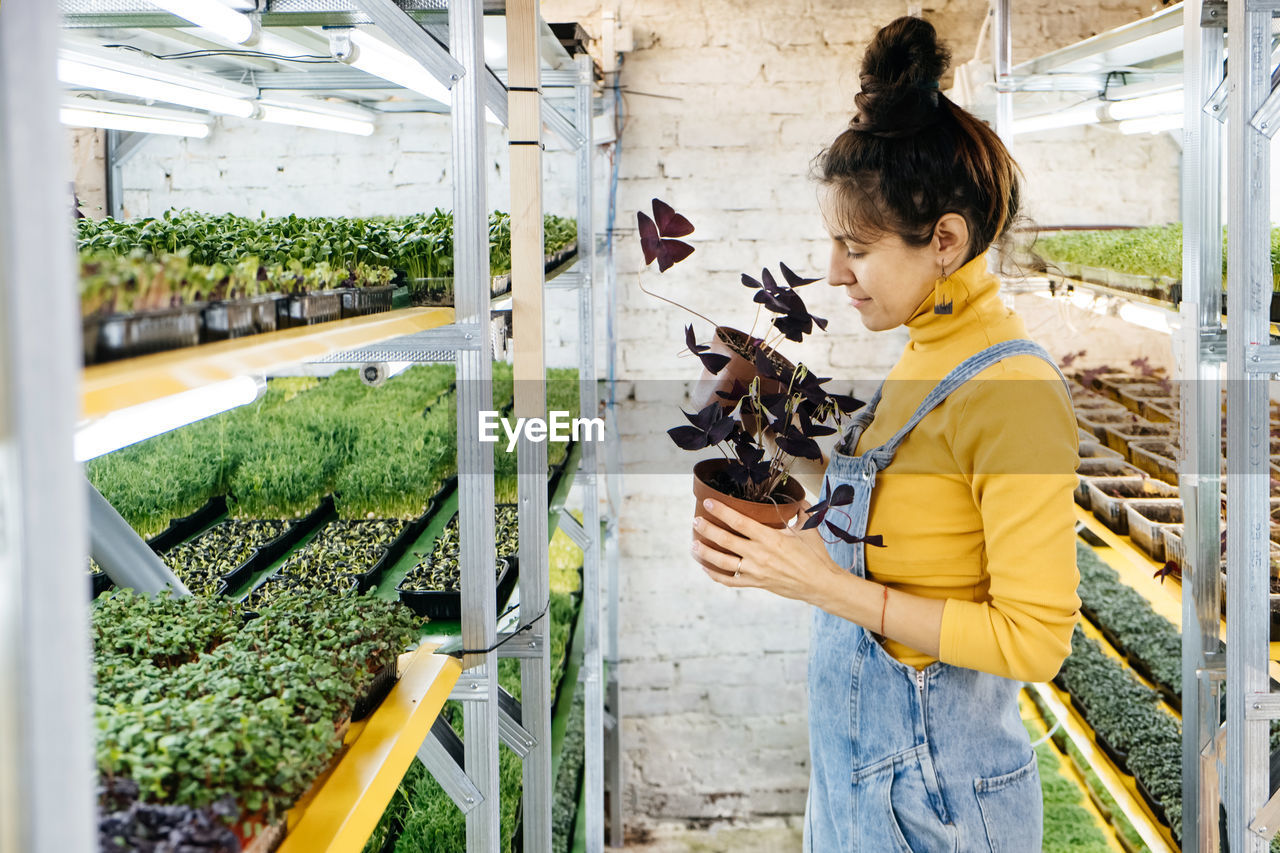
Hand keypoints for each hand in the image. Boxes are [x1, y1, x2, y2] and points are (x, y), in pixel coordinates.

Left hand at [691, 497, 840, 602]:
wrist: (820, 584)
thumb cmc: (815, 555)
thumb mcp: (809, 528)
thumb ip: (800, 510)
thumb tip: (797, 497)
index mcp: (770, 538)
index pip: (740, 522)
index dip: (722, 511)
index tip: (708, 503)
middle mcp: (759, 555)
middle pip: (726, 540)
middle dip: (707, 530)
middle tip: (695, 521)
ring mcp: (756, 571)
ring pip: (723, 562)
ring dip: (705, 553)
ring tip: (693, 544)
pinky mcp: (757, 583)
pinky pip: (730, 581)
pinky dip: (715, 575)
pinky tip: (706, 568)